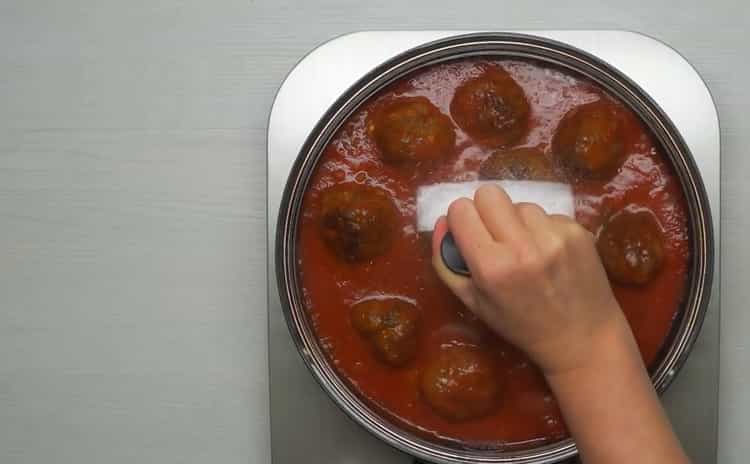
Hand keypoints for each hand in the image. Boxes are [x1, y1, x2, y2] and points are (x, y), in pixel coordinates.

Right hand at [431, 184, 624, 375]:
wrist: (582, 339)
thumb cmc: (520, 325)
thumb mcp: (473, 302)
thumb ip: (447, 261)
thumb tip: (443, 221)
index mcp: (491, 266)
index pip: (461, 209)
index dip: (461, 220)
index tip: (468, 234)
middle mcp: (523, 246)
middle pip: (489, 193)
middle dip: (485, 209)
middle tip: (494, 235)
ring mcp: (554, 236)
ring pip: (520, 204)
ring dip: (517, 222)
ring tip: (526, 250)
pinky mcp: (578, 231)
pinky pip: (547, 214)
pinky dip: (543, 229)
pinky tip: (550, 254)